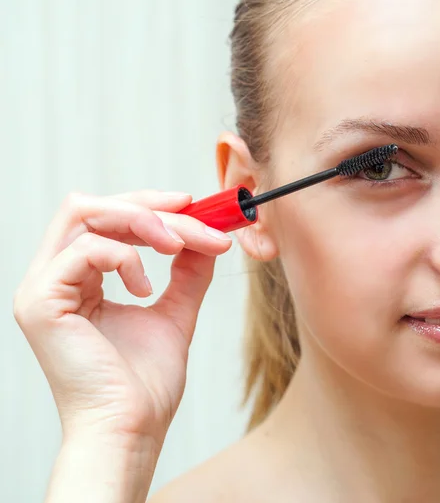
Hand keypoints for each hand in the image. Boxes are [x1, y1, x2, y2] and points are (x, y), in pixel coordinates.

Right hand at [13, 190, 231, 447]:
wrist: (131, 430)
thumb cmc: (145, 383)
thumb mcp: (174, 313)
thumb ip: (186, 272)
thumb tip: (204, 237)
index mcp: (76, 279)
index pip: (102, 217)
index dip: (146, 203)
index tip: (190, 203)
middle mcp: (52, 277)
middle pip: (91, 206)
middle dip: (148, 205)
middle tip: (191, 212)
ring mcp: (41, 287)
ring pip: (85, 214)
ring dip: (142, 222)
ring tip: (175, 246)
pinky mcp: (41, 302)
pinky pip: (86, 249)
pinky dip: (126, 258)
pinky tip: (143, 289)